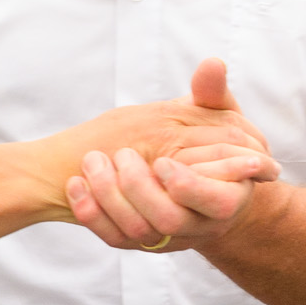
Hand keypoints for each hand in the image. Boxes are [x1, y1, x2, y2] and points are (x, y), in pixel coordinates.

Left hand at [63, 59, 277, 249]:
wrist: (190, 182)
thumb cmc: (208, 145)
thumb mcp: (216, 118)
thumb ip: (212, 94)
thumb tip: (212, 63)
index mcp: (228, 196)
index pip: (218, 202)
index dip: (189, 185)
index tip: (162, 161)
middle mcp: (199, 225)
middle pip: (170, 220)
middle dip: (139, 188)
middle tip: (122, 154)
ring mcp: (167, 237)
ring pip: (138, 231)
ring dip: (109, 196)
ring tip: (92, 162)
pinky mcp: (138, 241)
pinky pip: (112, 238)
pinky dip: (90, 213)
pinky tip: (77, 185)